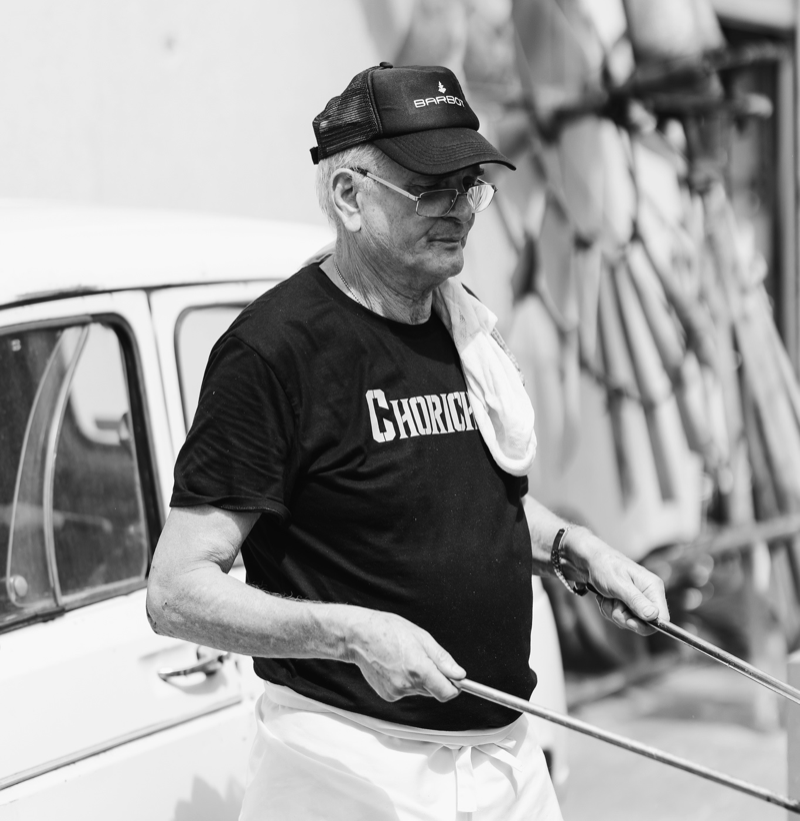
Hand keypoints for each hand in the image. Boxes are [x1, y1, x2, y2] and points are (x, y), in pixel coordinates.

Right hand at [344, 610, 465, 701]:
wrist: (359, 637)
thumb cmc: (388, 630)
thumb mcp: (422, 637)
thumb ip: (442, 659)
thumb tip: (459, 674)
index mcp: (419, 669)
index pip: (447, 693)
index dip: (454, 687)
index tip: (454, 679)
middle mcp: (408, 685)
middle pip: (433, 691)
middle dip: (434, 678)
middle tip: (422, 658)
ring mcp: (396, 692)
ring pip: (419, 691)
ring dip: (418, 679)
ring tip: (405, 659)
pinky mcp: (387, 695)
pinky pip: (405, 692)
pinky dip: (405, 682)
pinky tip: (395, 667)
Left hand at [574, 530, 668, 635]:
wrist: (588, 561)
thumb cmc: (604, 567)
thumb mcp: (619, 584)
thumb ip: (636, 600)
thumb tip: (654, 616)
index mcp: (652, 587)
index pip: (662, 617)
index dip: (648, 624)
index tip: (630, 622)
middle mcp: (647, 595)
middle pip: (644, 623)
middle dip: (625, 617)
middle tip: (613, 604)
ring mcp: (636, 601)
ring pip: (629, 621)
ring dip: (613, 612)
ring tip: (607, 596)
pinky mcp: (625, 604)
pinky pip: (619, 618)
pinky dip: (608, 610)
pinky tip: (604, 598)